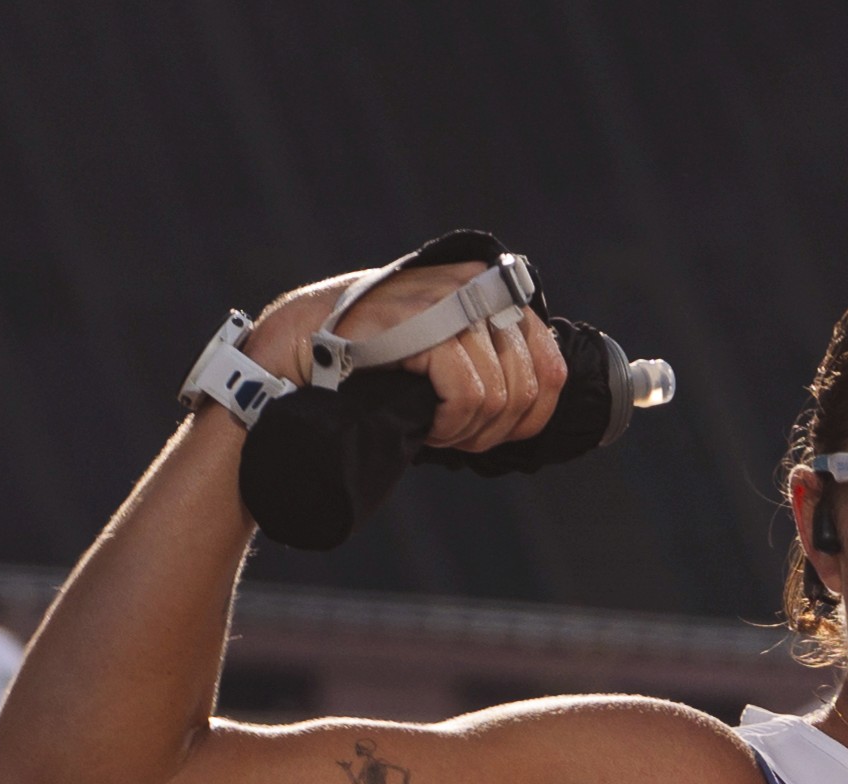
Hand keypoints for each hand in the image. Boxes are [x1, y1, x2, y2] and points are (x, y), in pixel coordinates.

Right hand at [243, 257, 568, 456]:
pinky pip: (470, 393)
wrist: (296, 355)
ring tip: (433, 427)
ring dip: (469, 431)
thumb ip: (486, 363)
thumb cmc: (367, 366)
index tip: (493, 433)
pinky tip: (424, 423)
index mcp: (486, 288)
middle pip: (532, 383)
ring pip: (502, 393)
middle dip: (498, 429)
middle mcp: (474, 284)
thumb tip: (539, 406)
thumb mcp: (437, 358)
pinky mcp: (422, 323)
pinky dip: (450, 424)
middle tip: (454, 435)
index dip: (533, 415)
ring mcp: (449, 299)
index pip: (550, 361)